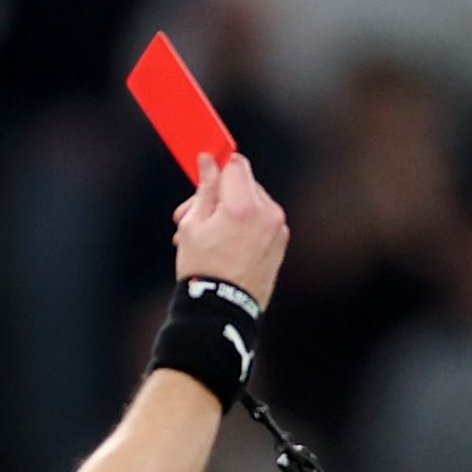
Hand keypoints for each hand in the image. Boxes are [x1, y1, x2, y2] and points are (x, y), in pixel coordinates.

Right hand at [174, 154, 288, 307]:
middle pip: (243, 183)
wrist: (223, 311)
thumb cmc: (204, 270)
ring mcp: (278, 229)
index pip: (235, 164)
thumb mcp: (193, 225)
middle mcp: (267, 214)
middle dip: (219, 193)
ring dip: (231, 210)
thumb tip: (209, 160)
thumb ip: (206, 188)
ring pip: (253, 202)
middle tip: (191, 214)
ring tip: (207, 235)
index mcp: (244, 206)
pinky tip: (225, 244)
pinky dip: (245, 225)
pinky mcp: (281, 243)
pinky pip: (262, 221)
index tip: (205, 171)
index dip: (218, 166)